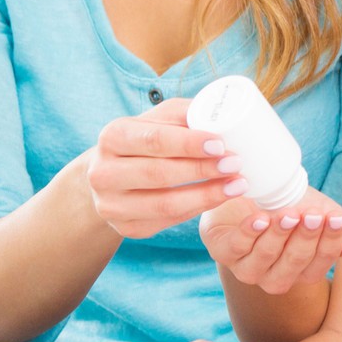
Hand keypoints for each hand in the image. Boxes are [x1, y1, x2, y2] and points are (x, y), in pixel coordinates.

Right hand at [84, 97, 242, 238]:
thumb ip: (184, 114)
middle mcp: (103, 173)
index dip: (189, 144)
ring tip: (237, 185)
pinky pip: (168, 221)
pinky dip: (198, 209)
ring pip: (165, 204)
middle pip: (159, 174)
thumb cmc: (144, 142)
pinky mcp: (126, 227)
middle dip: (202, 170)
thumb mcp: (158, 120)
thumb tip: (222, 115)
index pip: (153, 140)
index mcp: (112, 137)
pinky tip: (220, 198)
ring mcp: (111, 205)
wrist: (113, 176)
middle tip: (235, 164)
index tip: (220, 144)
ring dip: (207, 195)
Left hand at [200, 186, 341, 295]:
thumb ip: (337, 228)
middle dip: (305, 238)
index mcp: (303, 271)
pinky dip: (249, 233)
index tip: (334, 218)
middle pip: (294, 263)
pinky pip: (237, 248)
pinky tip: (259, 218)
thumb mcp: (317, 211)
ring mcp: (248, 268)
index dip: (329, 241)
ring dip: (278, 235)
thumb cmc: (289, 205)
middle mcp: (276, 277)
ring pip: (265, 257)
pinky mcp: (223, 253)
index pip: (321, 262)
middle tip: (312, 215)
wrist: (249, 193)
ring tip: (288, 214)